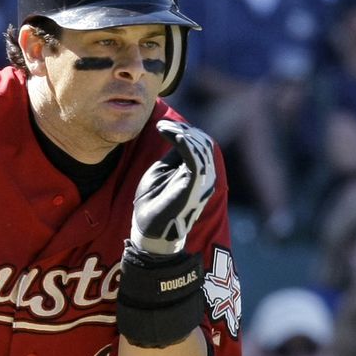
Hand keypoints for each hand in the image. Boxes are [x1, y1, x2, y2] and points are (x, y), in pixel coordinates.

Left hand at [131, 120, 215, 255]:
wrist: (149, 230)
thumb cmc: (153, 202)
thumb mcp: (162, 171)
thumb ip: (174, 155)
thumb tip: (180, 134)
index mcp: (198, 173)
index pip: (201, 144)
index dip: (185, 131)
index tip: (162, 126)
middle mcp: (206, 177)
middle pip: (204, 144)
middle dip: (185, 130)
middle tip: (162, 127)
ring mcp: (202, 182)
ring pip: (202, 149)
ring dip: (183, 134)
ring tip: (164, 130)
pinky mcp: (194, 187)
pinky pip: (196, 160)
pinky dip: (186, 144)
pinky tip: (173, 136)